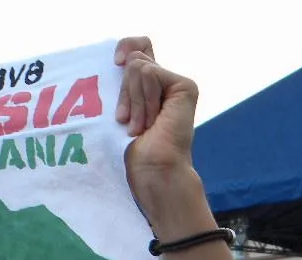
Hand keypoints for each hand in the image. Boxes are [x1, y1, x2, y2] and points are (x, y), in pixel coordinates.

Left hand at [113, 38, 202, 221]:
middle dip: (125, 94)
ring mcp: (177, 84)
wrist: (153, 170)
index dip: (126, 47)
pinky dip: (143, 100)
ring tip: (142, 127)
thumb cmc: (133, 151)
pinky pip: (150, 73)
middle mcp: (165, 82)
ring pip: (139, 68)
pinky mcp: (185, 86)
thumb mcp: (120, 109)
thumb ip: (124, 81)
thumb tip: (124, 57)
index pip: (138, 46)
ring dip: (134, 103)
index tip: (116, 63)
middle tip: (132, 123)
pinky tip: (152, 121)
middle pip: (134, 60)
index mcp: (150, 86)